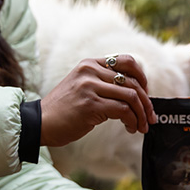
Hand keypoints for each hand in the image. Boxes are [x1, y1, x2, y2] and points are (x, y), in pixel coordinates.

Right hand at [40, 54, 156, 146]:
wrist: (40, 123)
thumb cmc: (63, 110)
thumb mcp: (82, 87)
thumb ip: (103, 83)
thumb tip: (135, 93)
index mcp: (90, 64)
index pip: (128, 61)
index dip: (142, 77)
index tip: (146, 94)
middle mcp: (90, 71)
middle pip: (133, 81)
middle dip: (146, 102)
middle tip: (150, 117)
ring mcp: (90, 86)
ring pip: (132, 96)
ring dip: (141, 114)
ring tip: (141, 126)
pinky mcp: (90, 104)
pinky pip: (123, 110)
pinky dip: (132, 121)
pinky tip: (130, 128)